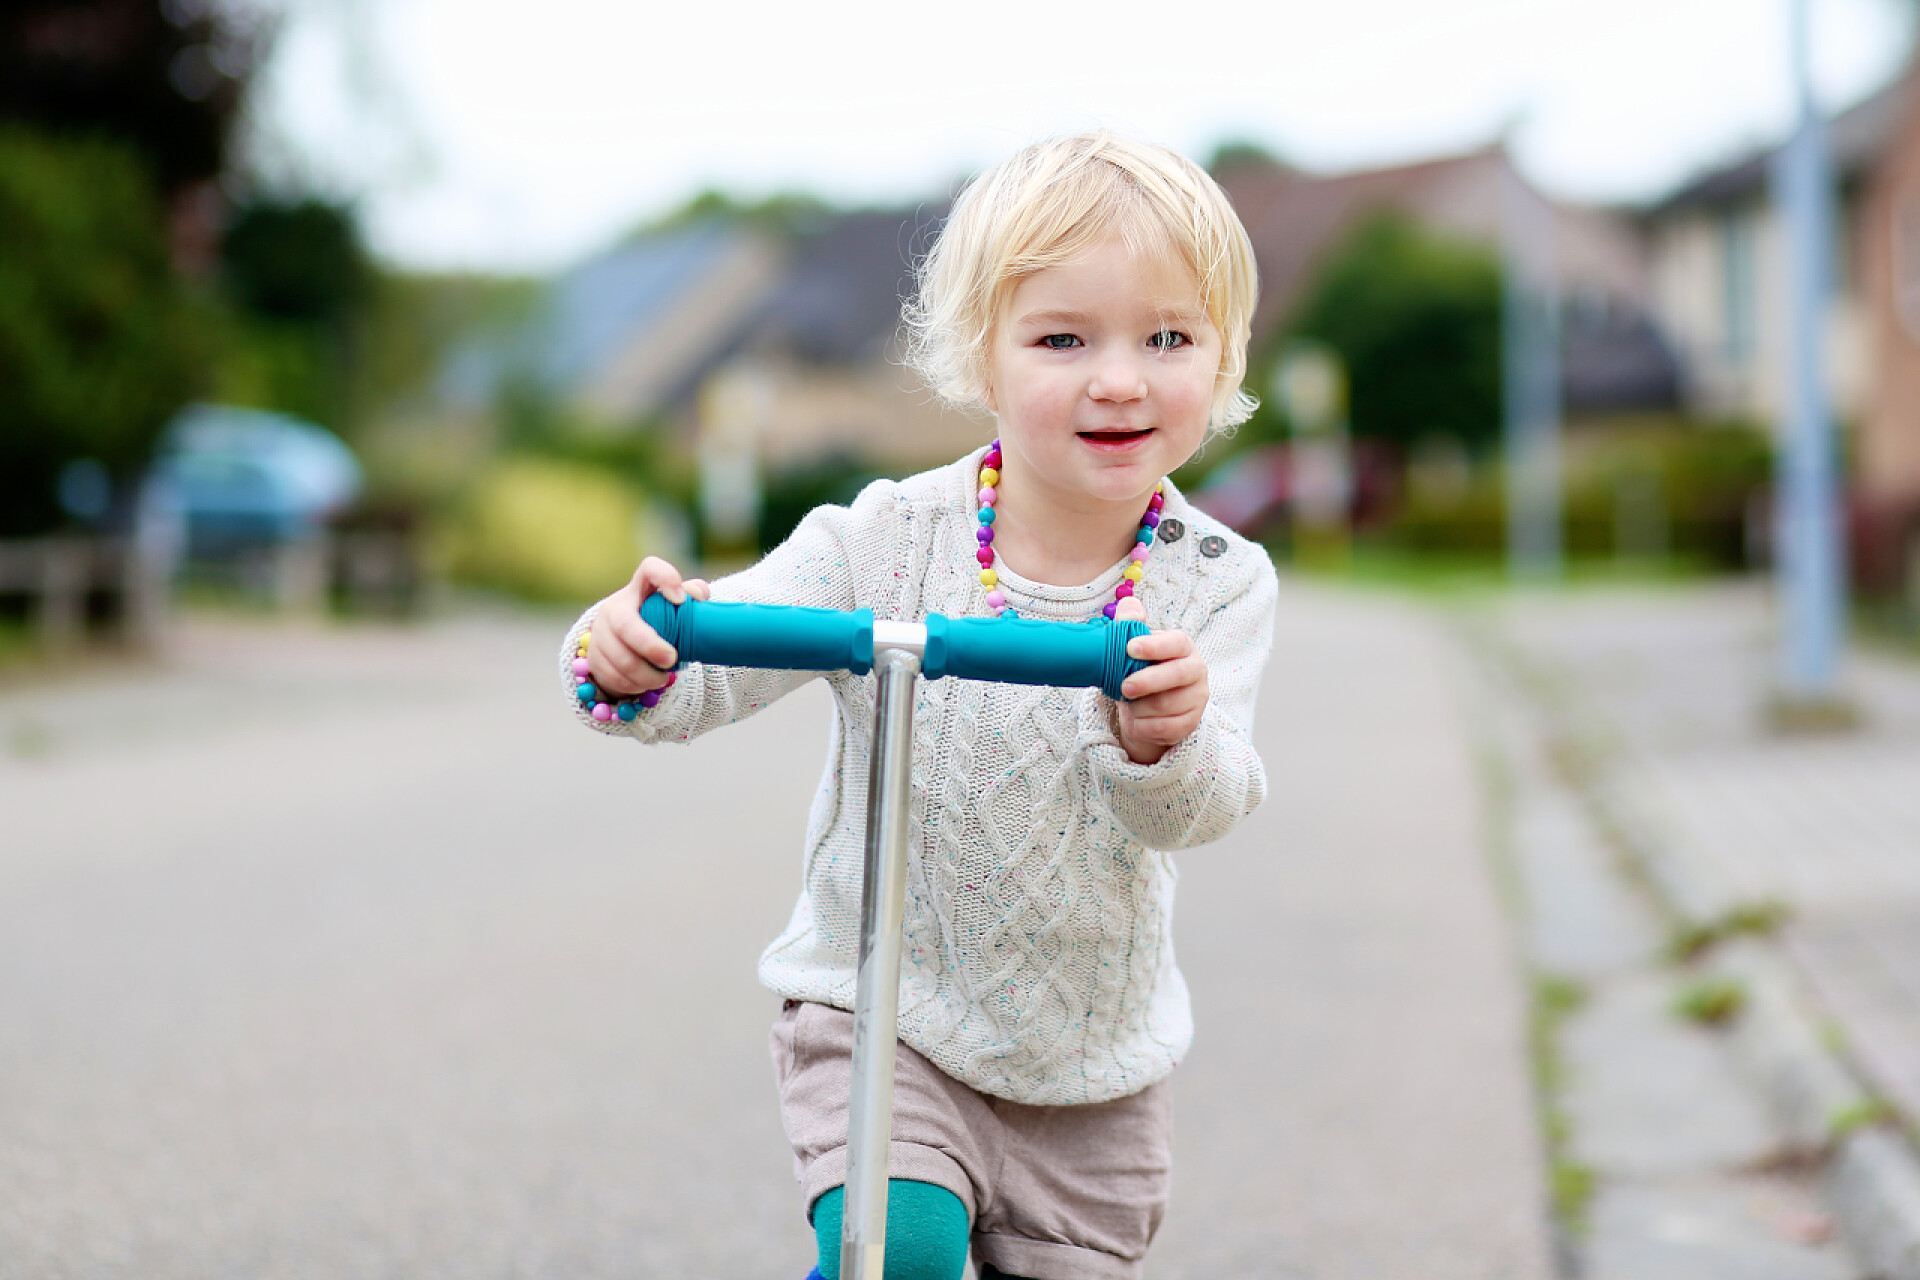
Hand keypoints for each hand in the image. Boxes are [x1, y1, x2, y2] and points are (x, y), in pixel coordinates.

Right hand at [587, 556, 710, 697]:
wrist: (626, 641)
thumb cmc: (660, 621)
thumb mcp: (676, 608)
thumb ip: (692, 597)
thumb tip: (698, 595)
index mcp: (641, 588)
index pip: (651, 569)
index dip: (665, 578)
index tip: (680, 600)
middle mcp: (615, 606)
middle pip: (625, 624)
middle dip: (650, 646)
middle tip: (671, 660)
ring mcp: (599, 631)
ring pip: (619, 657)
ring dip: (645, 674)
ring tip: (663, 679)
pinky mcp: (592, 655)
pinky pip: (610, 675)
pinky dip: (631, 685)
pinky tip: (644, 685)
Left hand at [1112, 596, 1207, 764]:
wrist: (1146, 709)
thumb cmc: (1140, 670)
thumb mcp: (1133, 648)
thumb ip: (1130, 624)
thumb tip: (1128, 605)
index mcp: (1183, 647)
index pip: (1176, 643)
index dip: (1154, 646)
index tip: (1130, 647)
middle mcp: (1196, 670)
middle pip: (1177, 675)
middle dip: (1148, 681)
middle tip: (1124, 686)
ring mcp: (1197, 699)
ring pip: (1169, 705)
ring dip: (1141, 707)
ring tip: (1127, 704)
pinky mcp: (1190, 723)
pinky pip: (1167, 728)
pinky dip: (1145, 727)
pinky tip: (1136, 722)